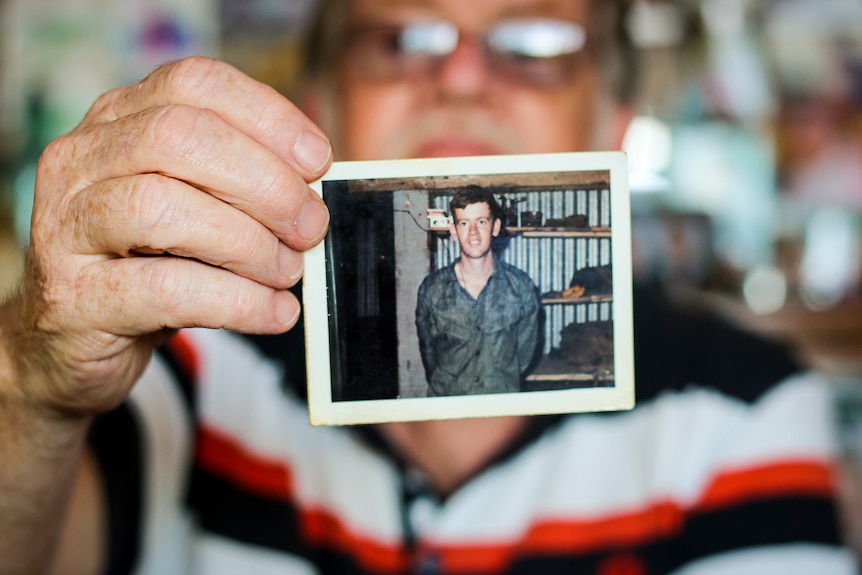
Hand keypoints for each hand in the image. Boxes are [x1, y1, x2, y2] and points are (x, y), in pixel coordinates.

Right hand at [5, 56, 331, 415]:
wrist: (72, 340)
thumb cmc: (148, 264)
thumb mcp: (195, 207)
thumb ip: (241, 184)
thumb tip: (315, 188)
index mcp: (119, 121)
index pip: (195, 83)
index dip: (269, 117)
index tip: (317, 161)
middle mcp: (82, 161)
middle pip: (180, 138)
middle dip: (266, 184)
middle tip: (311, 227)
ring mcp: (67, 227)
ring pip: (163, 208)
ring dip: (249, 243)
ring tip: (288, 272)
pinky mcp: (74, 297)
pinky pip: (167, 290)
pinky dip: (238, 302)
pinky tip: (274, 312)